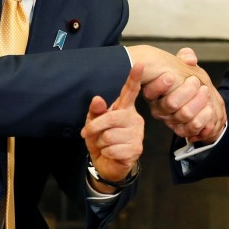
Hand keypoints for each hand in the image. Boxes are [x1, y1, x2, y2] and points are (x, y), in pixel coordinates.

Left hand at [80, 63, 144, 193]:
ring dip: (101, 143)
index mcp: (124, 109)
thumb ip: (95, 112)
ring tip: (106, 145)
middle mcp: (134, 119)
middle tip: (88, 133)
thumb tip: (97, 98)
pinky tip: (112, 153)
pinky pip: (113, 149)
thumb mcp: (92, 124)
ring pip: (110, 135)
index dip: (134, 78)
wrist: (107, 164)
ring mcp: (137, 134)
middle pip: (111, 117)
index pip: (130, 91)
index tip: (139, 63)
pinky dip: (107, 153)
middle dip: (95, 127)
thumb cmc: (101, 140)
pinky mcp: (136, 149)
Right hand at [140, 47, 224, 140]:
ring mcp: (170, 120)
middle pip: (171, 103)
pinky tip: (209, 108)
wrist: (195, 96)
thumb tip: (190, 59)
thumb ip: (186, 57)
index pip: (150, 91)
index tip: (171, 76)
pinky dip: (203, 118)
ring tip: (205, 91)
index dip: (160, 85)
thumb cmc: (184, 78)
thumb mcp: (184, 64)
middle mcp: (159, 108)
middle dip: (187, 91)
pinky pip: (191, 128)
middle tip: (196, 81)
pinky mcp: (181, 129)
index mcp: (154, 91)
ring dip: (199, 102)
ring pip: (184, 114)